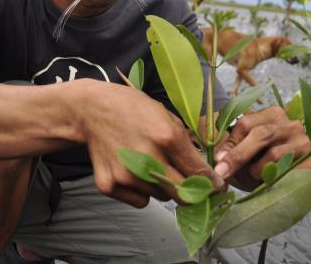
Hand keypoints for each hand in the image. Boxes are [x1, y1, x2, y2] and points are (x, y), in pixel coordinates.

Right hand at [78, 79, 225, 207]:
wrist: (92, 110)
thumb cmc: (133, 109)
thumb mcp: (166, 116)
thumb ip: (186, 144)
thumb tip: (207, 172)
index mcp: (166, 136)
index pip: (199, 173)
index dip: (213, 185)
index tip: (218, 189)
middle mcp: (147, 158)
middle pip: (183, 194)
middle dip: (193, 192)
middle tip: (192, 186)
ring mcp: (126, 175)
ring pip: (161, 197)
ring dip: (163, 187)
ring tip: (149, 164)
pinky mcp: (109, 185)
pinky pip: (140, 201)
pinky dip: (142, 191)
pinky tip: (133, 170)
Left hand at [213, 106, 310, 190]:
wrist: (283, 186)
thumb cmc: (256, 164)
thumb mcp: (241, 152)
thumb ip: (230, 148)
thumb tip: (218, 160)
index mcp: (273, 115)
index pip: (248, 123)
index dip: (231, 143)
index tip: (218, 160)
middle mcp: (292, 124)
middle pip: (262, 134)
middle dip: (238, 155)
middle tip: (221, 172)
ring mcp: (305, 142)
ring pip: (273, 155)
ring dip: (256, 170)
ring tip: (253, 177)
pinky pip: (288, 172)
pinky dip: (273, 180)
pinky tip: (267, 184)